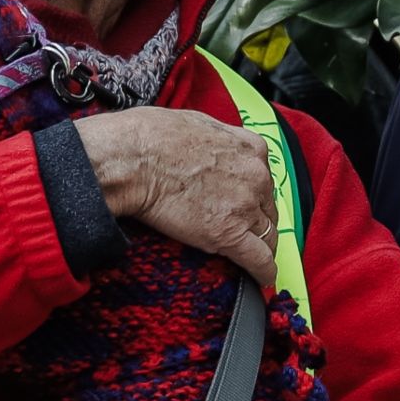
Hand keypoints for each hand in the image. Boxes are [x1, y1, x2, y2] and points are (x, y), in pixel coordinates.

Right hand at [76, 106, 277, 283]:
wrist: (131, 159)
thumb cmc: (150, 137)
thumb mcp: (197, 123)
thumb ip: (217, 141)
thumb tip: (213, 150)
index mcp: (250, 148)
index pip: (264, 179)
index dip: (255, 196)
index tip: (248, 205)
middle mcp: (255, 177)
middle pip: (268, 208)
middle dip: (257, 221)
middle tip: (244, 230)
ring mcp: (245, 207)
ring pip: (268, 235)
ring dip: (262, 247)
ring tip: (254, 258)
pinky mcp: (230, 235)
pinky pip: (259, 260)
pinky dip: (263, 271)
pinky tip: (262, 278)